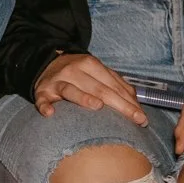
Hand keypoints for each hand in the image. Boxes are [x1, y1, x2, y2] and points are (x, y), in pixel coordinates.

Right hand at [33, 53, 148, 125]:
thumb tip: (135, 101)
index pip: (113, 85)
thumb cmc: (78, 73)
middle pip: (99, 89)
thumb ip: (115, 83)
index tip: (142, 117)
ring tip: (98, 107)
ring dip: (83, 98)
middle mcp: (73, 71)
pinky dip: (45, 106)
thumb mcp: (96, 71)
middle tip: (136, 120)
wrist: (46, 63)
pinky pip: (42, 100)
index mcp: (90, 64)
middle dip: (120, 105)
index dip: (129, 102)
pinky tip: (50, 113)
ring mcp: (57, 81)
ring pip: (70, 90)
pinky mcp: (41, 92)